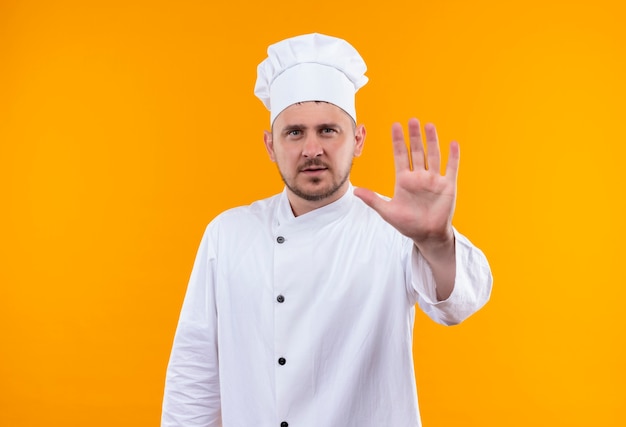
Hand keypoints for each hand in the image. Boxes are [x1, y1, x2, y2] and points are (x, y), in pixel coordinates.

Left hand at [354, 118, 458, 247]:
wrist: (427, 235)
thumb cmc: (407, 224)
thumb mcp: (388, 212)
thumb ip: (373, 200)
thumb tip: (355, 191)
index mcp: (404, 180)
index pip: (400, 155)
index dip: (398, 141)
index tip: (395, 125)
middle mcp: (419, 176)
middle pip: (417, 151)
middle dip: (414, 136)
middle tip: (412, 120)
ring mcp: (434, 180)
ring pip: (433, 156)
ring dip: (432, 141)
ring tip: (429, 125)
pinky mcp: (448, 186)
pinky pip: (451, 168)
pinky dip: (452, 156)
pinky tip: (453, 143)